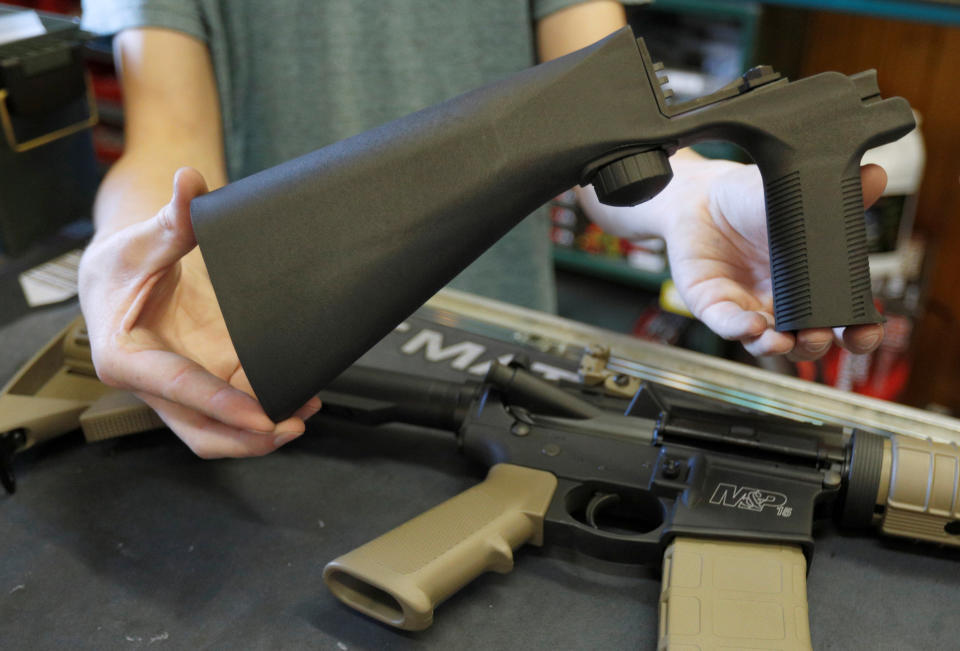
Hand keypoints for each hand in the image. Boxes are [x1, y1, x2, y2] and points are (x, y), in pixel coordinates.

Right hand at [78, 168, 321, 457]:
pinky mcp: (202, 382)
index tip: (261, 417)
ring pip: (218, 430)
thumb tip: (190, 182)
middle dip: (246, 439)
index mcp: (125, 358)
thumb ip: (171, 218)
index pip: (180, 388)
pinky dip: (262, 411)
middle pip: (200, 430)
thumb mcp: (141, 241)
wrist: (115, 278)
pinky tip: (297, 397)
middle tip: (291, 425)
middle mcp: (152, 384)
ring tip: (304, 413)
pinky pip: (232, 410)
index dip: (223, 406)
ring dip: (260, 433)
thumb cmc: (120, 265)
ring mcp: (180, 390)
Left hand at [579, 154, 887, 359]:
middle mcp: (782, 304)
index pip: (842, 319)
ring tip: (783, 340)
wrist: (702, 196)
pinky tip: (752, 325)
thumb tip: (874, 176)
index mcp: (812, 284)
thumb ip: (835, 194)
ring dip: (778, 346)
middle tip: (818, 336)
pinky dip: (740, 329)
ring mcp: (749, 308)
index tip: (864, 332)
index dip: (857, 332)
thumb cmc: (752, 202)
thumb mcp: (794, 196)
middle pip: (806, 341)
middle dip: (815, 345)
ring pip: (767, 343)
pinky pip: (727, 325)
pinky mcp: (714, 306)